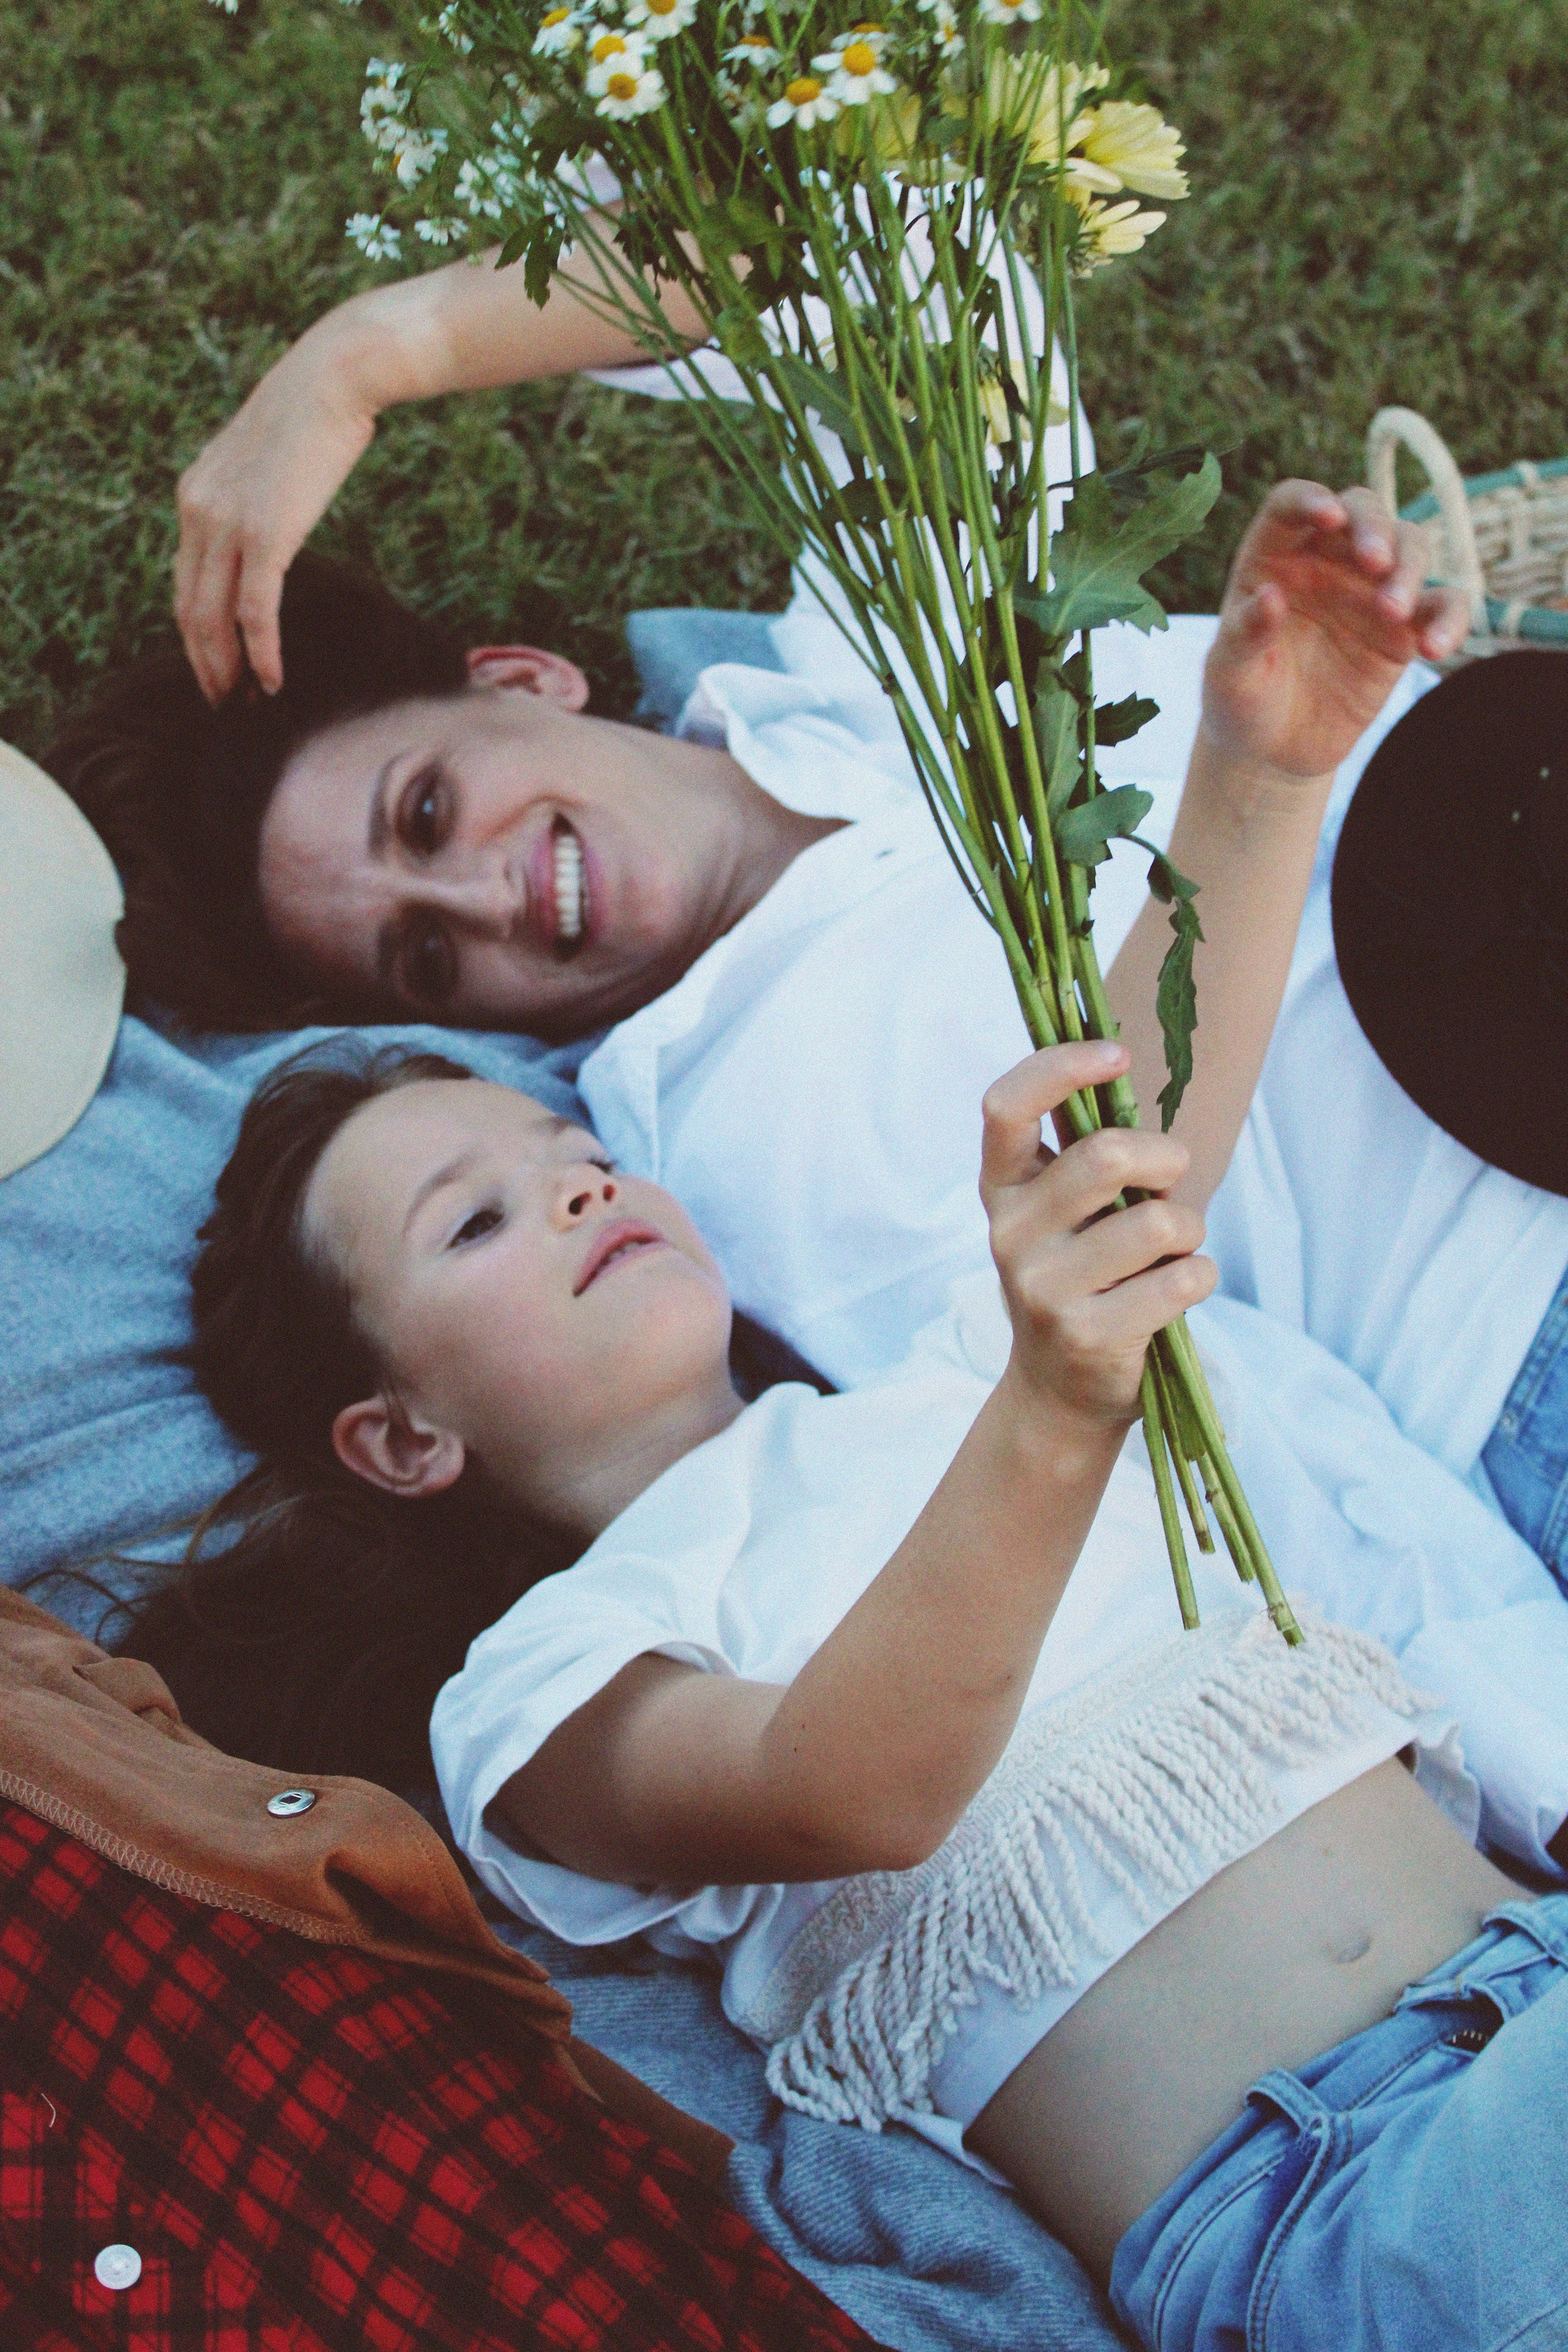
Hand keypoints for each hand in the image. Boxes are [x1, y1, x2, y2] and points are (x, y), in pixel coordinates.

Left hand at [174, 331, 377, 702]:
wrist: (333, 378)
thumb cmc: (313, 416)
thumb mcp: (265, 463)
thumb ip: (251, 499)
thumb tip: (268, 532)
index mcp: (193, 496)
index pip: (183, 582)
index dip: (195, 633)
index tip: (216, 666)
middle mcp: (197, 512)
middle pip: (188, 609)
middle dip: (204, 664)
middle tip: (223, 702)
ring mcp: (227, 525)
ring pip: (213, 619)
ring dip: (226, 669)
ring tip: (244, 702)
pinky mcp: (265, 536)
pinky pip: (253, 613)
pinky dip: (260, 653)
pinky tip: (271, 680)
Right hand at [980, 1039, 1215, 1426]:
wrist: (1061, 1389)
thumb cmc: (1083, 1276)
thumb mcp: (1066, 1211)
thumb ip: (1087, 1152)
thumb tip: (1130, 1068)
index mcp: (1003, 1187)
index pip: (1007, 1106)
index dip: (1062, 1067)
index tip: (1118, 1055)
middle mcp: (1011, 1232)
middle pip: (1106, 1155)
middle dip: (1167, 1159)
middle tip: (1174, 1179)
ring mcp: (1042, 1287)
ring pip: (1156, 1223)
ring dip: (1188, 1230)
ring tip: (1173, 1251)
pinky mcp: (1085, 1334)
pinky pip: (1180, 1281)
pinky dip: (1198, 1277)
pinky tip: (1176, 1290)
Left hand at [1199, 480, 1469, 788]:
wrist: (1273, 749)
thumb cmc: (1242, 700)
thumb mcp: (1230, 673)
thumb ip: (1245, 634)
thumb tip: (1270, 596)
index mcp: (1274, 556)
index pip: (1292, 504)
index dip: (1310, 499)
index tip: (1328, 515)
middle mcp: (1327, 561)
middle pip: (1364, 512)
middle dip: (1375, 529)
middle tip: (1375, 563)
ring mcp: (1370, 590)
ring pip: (1409, 547)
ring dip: (1409, 570)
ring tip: (1393, 613)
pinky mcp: (1404, 629)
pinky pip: (1443, 607)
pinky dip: (1450, 619)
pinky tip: (1435, 649)